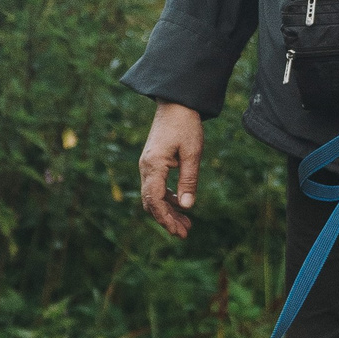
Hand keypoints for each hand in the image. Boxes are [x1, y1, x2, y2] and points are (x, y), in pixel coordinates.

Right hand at [137, 101, 204, 238]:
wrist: (176, 103)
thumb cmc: (185, 125)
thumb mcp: (192, 153)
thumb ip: (189, 180)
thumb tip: (188, 207)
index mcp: (153, 165)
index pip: (154, 199)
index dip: (165, 218)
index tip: (177, 231)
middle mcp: (146, 168)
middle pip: (152, 202)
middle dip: (167, 220)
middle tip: (184, 234)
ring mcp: (148, 166)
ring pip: (154, 196)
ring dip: (168, 211)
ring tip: (186, 225)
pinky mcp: (154, 163)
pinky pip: (157, 187)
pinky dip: (168, 199)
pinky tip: (182, 205)